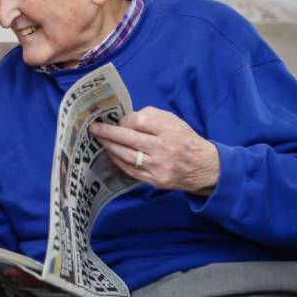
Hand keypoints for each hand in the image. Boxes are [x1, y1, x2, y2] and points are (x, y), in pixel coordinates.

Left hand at [89, 106, 219, 194]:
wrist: (202, 166)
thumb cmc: (184, 139)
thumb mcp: (173, 121)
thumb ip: (151, 117)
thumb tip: (126, 120)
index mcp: (169, 130)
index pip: (139, 122)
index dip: (125, 121)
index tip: (120, 121)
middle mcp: (163, 148)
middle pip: (128, 139)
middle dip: (107, 133)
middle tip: (94, 129)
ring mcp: (158, 166)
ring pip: (126, 156)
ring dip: (110, 147)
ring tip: (100, 140)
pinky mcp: (154, 180)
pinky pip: (130, 170)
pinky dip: (118, 161)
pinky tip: (111, 154)